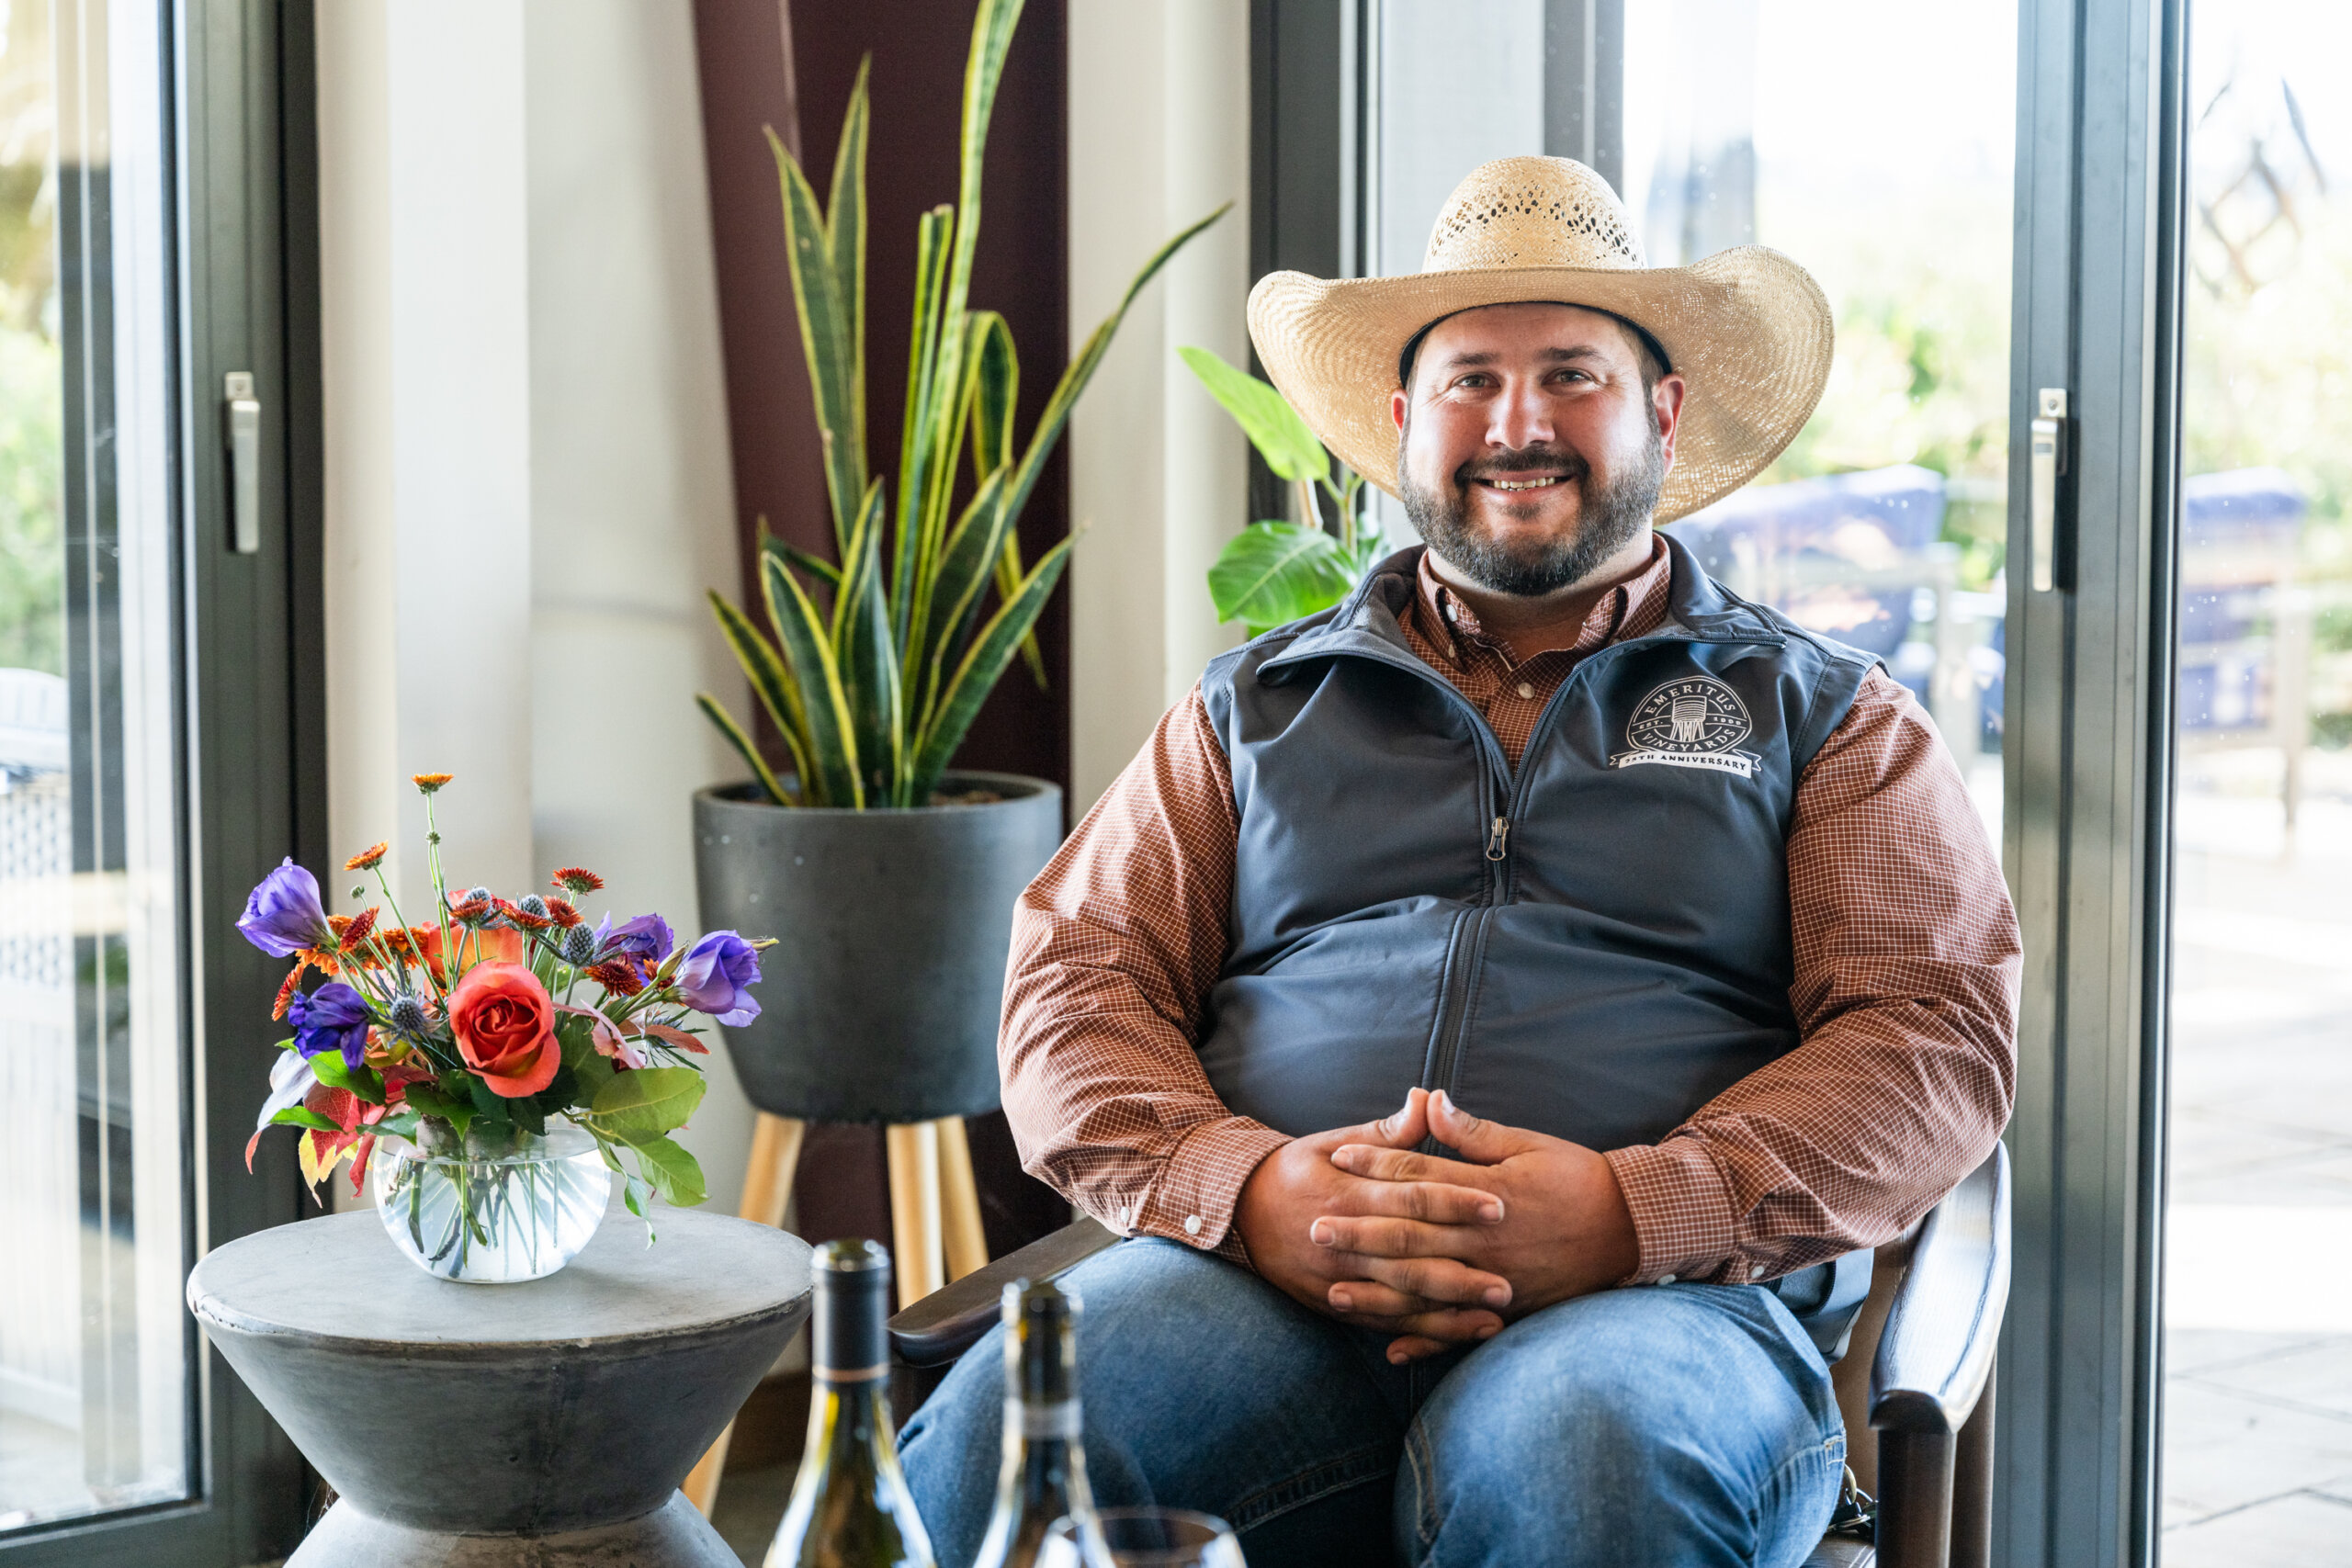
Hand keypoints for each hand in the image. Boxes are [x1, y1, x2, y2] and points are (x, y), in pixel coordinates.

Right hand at [1233, 1088, 1512, 1349]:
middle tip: (1510, 1279)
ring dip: (1449, 1308)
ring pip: (1400, 1297)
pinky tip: (1460, 1332)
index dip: (1456, 1201)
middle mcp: (1344, 1240)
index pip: (1411, 1197)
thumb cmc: (1295, 1171)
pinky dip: (1422, 1332)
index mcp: (1348, 1193)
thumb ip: (1386, 1132)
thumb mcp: (1332, 1141)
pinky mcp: (1335, 1305)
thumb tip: (1427, 1098)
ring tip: (1496, 1314)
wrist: (1237, 1213)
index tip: (1500, 1205)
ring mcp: (1338, 1278)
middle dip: (1462, 1270)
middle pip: (1411, 1256)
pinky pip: (1383, 1321)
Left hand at [1316, 1090, 1639, 1361]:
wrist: (1631, 1229)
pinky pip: (1461, 1331)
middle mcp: (1485, 1240)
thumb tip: (1432, 1100)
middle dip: (1360, 1234)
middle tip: (1316, 1230)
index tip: (1338, 1158)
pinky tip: (1392, 1352)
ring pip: (1427, 1291)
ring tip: (1335, 1293)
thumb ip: (1475, 1133)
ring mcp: (1495, 1280)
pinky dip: (1427, 1343)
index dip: (1377, 1165)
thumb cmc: (1577, 1179)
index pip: (1419, 1178)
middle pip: (1411, 1237)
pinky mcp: (1509, 1310)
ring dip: (1379, 1294)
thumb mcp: (1528, 1145)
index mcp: (1486, 1193)